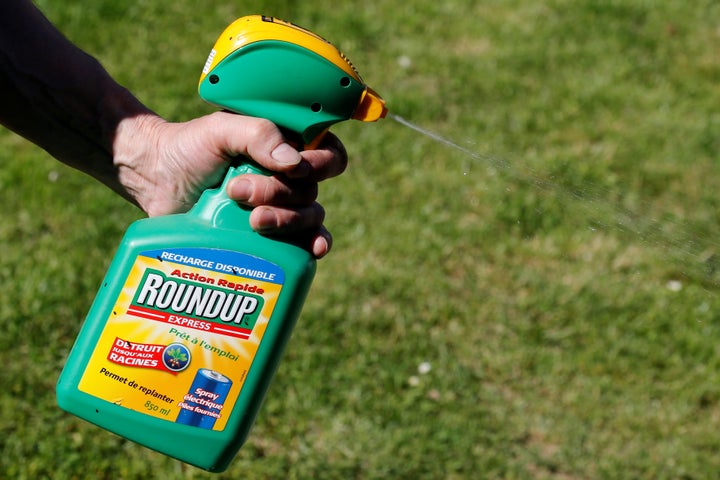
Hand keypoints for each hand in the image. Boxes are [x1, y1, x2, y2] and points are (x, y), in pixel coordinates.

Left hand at [112, 111, 347, 257]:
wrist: (156, 180)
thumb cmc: (189, 148)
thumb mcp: (221, 130)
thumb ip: (259, 135)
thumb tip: (295, 163)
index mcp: (286, 146)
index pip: (328, 153)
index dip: (321, 163)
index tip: (294, 168)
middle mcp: (289, 177)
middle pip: (312, 190)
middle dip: (280, 193)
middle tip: (238, 191)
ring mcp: (280, 207)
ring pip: (308, 217)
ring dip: (286, 220)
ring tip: (254, 221)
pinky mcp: (269, 235)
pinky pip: (302, 242)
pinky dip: (312, 245)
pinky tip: (313, 250)